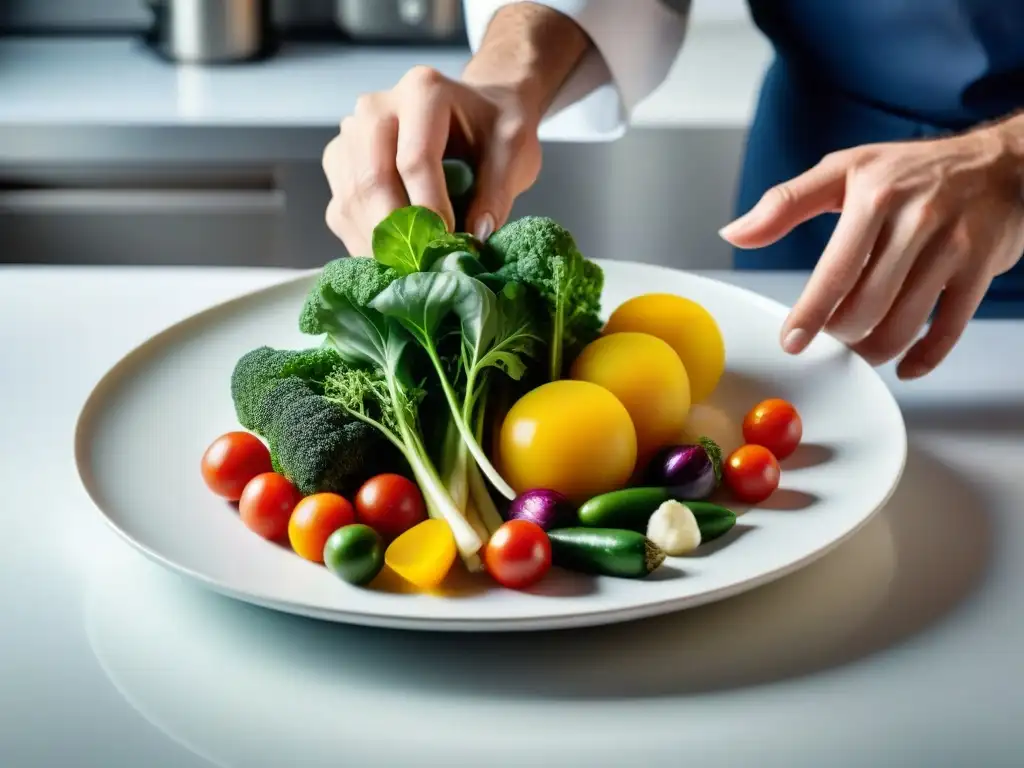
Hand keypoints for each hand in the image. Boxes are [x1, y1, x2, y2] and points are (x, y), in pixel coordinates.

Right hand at [322, 66, 541, 255]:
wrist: (472, 113)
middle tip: (425, 268)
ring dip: (379, 245)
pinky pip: (343, 212)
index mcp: (422, 91)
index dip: (429, 210)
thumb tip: (475, 236)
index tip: (449, 244)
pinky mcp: (339, 165)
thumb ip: (498, 190)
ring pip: (351, 200)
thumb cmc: (492, 129)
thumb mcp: (514, 150)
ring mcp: (350, 136)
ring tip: (411, 271)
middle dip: (399, 234)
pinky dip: (366, 244)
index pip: (414, 160)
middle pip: (373, 180)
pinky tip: (394, 262)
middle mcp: (375, 108)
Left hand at [720, 126, 1023, 378]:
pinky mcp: (981, 269)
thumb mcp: (845, 169)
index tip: (791, 341)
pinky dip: (924, 357)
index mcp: (875, 196)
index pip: (834, 270)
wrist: (1003, 162)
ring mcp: (953, 246)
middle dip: (841, 333)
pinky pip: (948, 329)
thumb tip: (733, 233)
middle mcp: (917, 220)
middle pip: (867, 306)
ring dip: (874, 350)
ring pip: (903, 324)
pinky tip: (905, 364)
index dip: (809, 314)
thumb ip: (784, 203)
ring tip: (859, 348)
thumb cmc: (913, 169)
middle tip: (831, 335)